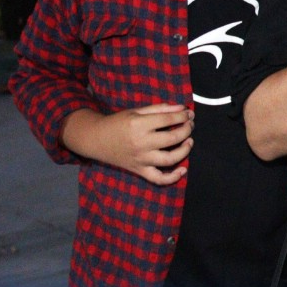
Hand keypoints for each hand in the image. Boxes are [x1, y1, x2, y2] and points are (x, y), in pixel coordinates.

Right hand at [64, 103, 194, 184]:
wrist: (96, 139)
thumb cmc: (118, 123)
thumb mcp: (137, 111)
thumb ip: (160, 109)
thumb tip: (182, 108)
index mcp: (139, 125)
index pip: (168, 120)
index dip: (182, 115)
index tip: (188, 113)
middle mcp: (140, 143)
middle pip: (172, 139)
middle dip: (186, 130)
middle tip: (190, 125)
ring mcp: (140, 159)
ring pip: (169, 159)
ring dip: (184, 151)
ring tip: (189, 141)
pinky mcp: (139, 170)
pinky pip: (158, 179)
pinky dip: (172, 177)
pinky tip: (183, 170)